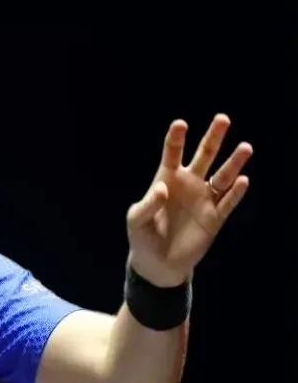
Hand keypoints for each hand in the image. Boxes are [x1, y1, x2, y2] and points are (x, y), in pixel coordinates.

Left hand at [126, 114, 251, 286]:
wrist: (157, 264)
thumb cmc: (142, 237)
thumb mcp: (136, 221)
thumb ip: (147, 204)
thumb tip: (162, 188)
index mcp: (166, 179)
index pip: (172, 154)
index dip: (176, 139)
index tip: (180, 124)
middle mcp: (189, 184)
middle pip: (204, 156)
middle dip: (213, 138)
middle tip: (222, 119)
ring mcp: (204, 199)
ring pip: (222, 176)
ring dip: (234, 163)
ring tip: (245, 147)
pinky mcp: (215, 218)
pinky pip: (228, 202)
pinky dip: (235, 193)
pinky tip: (242, 180)